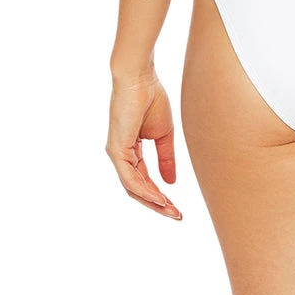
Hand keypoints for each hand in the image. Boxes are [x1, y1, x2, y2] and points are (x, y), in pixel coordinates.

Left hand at [106, 70, 181, 219]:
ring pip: (133, 188)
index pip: (144, 180)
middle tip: (177, 215)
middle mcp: (121, 156)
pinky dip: (145, 190)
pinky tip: (160, 197)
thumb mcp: (164, 134)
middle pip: (137, 189)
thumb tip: (171, 182)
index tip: (178, 206)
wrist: (140, 78)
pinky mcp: (116, 150)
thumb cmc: (151, 98)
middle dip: (157, 204)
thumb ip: (166, 158)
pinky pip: (130, 179)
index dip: (160, 194)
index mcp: (130, 150)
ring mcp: (117, 154)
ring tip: (171, 211)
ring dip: (153, 202)